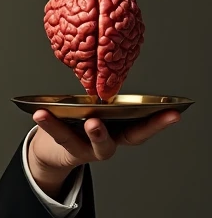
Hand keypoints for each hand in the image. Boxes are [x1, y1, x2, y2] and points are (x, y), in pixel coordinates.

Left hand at [29, 107, 182, 174]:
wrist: (51, 150)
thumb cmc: (77, 122)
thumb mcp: (94, 108)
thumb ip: (103, 97)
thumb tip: (108, 67)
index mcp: (120, 128)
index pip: (144, 125)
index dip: (160, 120)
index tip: (175, 112)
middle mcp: (111, 140)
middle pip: (130, 137)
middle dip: (144, 128)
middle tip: (159, 117)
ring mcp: (91, 148)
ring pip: (96, 142)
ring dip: (97, 132)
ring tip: (92, 121)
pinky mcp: (70, 150)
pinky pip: (61, 136)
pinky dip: (51, 124)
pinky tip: (41, 113)